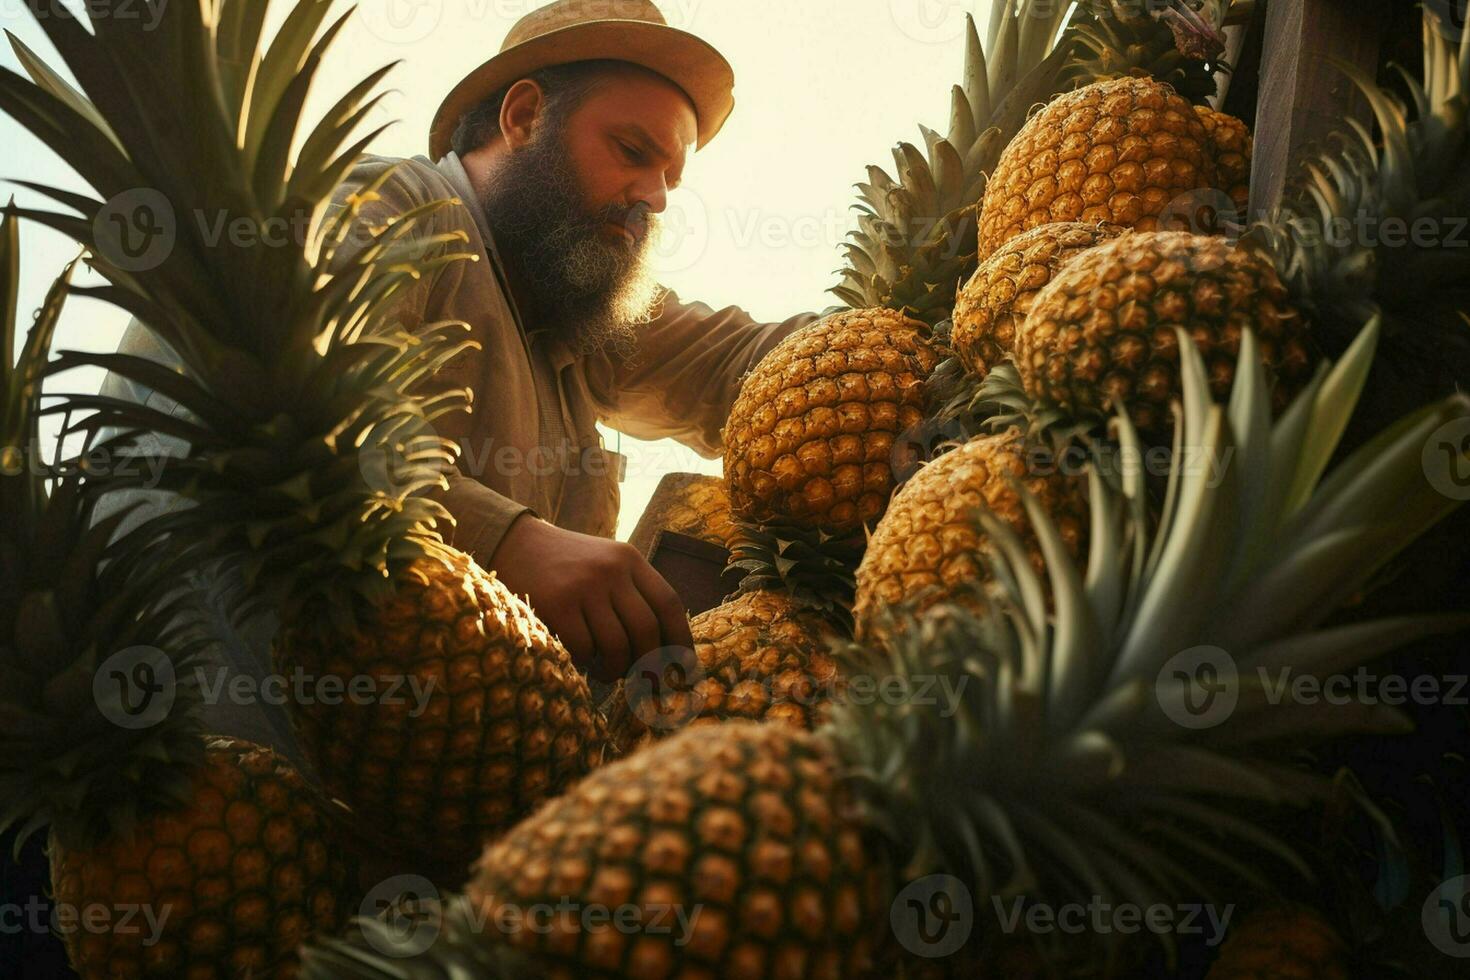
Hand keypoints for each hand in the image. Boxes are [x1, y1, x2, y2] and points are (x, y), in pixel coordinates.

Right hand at [487, 515, 692, 681]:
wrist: (516, 543)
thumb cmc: (568, 565)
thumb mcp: (608, 563)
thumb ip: (635, 594)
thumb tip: (666, 650)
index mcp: (630, 560)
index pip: (669, 604)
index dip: (681, 640)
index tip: (684, 668)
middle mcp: (611, 570)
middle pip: (647, 629)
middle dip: (650, 665)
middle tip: (646, 684)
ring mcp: (584, 586)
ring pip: (617, 645)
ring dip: (615, 670)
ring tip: (607, 673)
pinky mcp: (557, 603)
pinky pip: (584, 648)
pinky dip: (587, 663)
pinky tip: (582, 661)